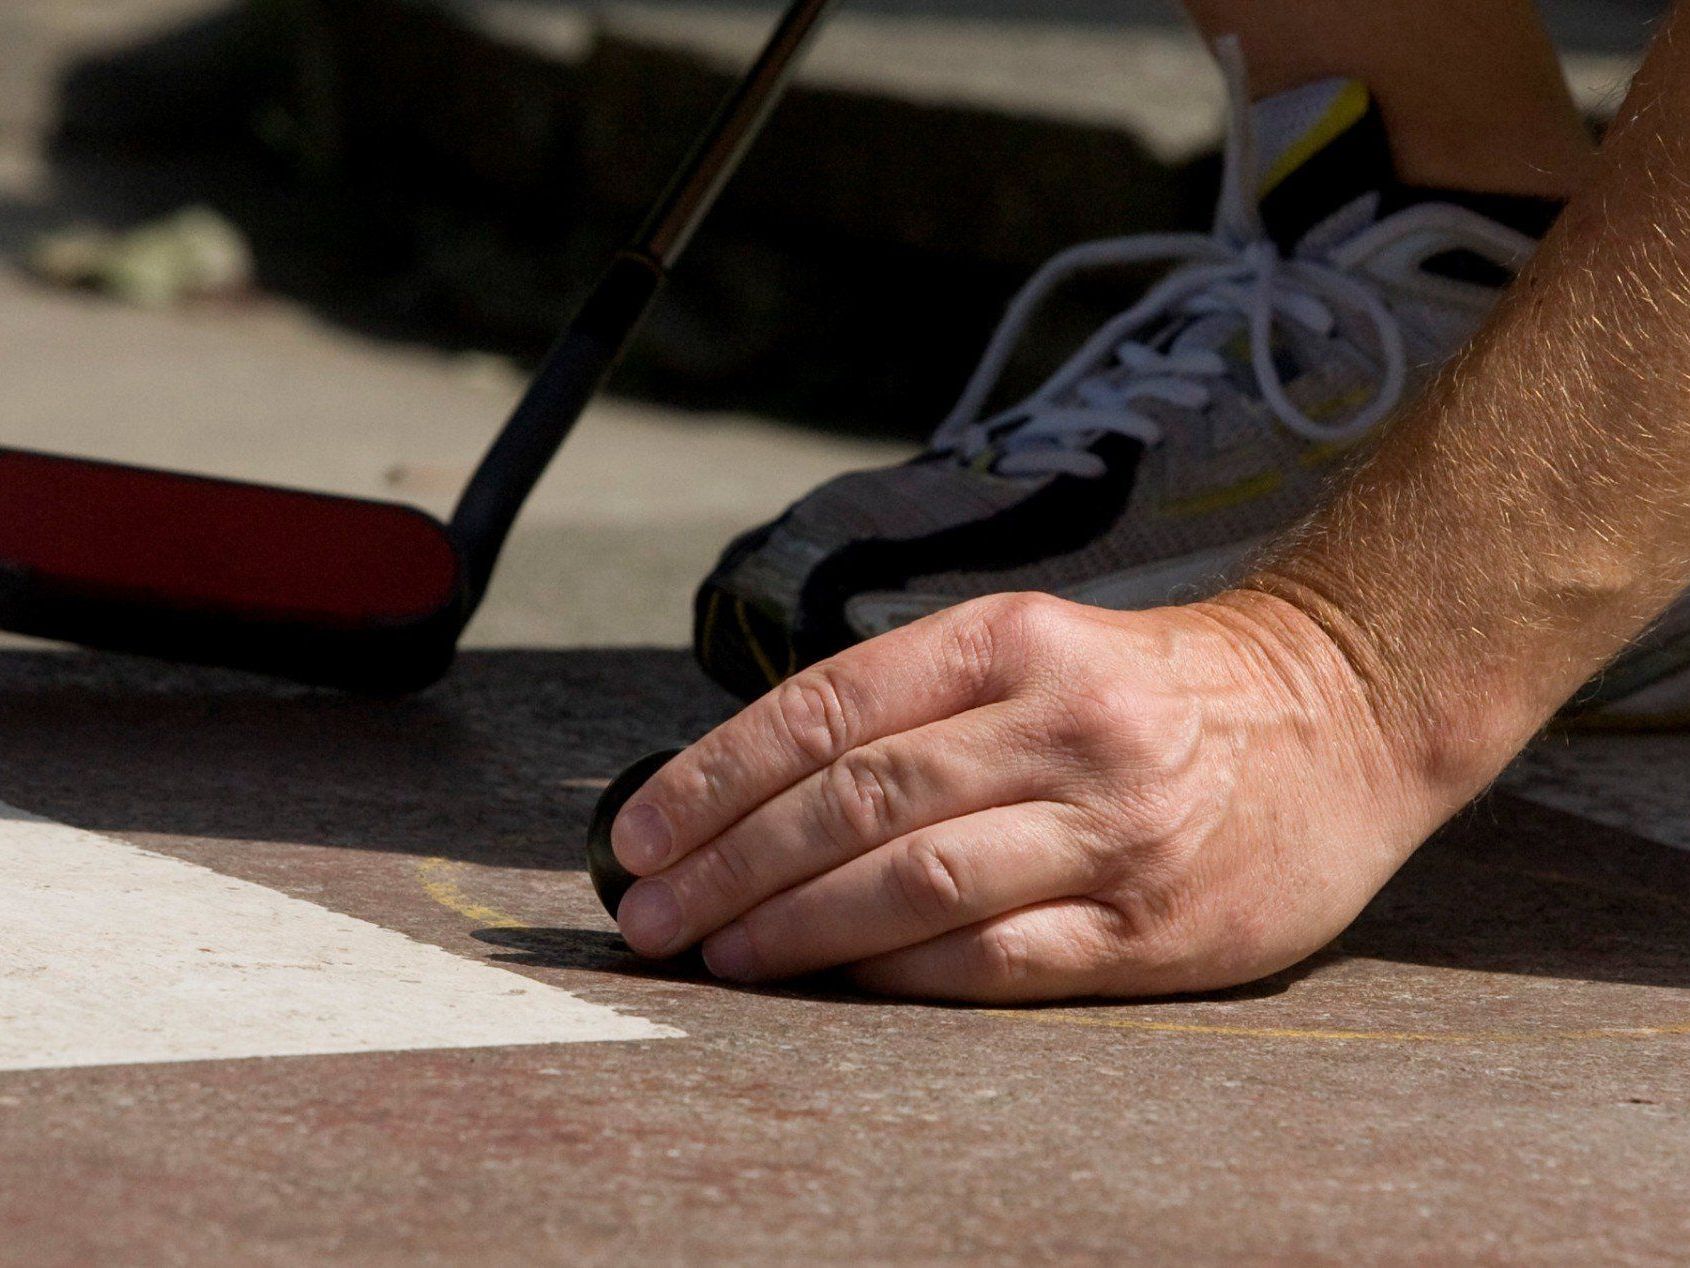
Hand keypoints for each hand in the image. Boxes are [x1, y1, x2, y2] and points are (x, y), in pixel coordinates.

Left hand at [609, 590, 1464, 1000]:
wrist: (1344, 711)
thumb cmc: (1153, 690)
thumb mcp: (1034, 648)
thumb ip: (911, 708)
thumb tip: (752, 790)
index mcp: (1010, 641)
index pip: (824, 710)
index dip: (713, 778)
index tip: (638, 834)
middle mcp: (1058, 725)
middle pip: (852, 802)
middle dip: (727, 865)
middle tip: (648, 915)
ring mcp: (1110, 828)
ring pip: (913, 883)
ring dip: (793, 928)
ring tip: (718, 956)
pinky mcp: (1156, 926)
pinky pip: (997, 959)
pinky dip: (898, 974)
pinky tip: (834, 982)